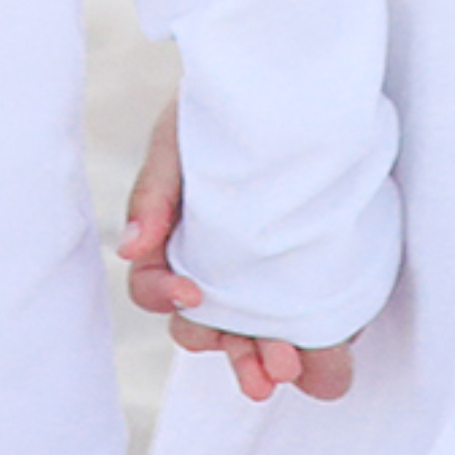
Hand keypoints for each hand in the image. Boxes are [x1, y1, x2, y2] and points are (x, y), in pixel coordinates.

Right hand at [118, 101, 358, 402]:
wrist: (281, 82)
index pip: (154, 285)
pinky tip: (325, 361)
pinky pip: (308, 326)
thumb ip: (153, 191)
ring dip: (267, 363)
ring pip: (253, 340)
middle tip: (261, 372)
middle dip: (232, 356)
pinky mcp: (307, 278)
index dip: (167, 297)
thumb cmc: (216, 112)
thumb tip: (128, 248)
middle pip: (207, 331)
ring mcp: (258, 279)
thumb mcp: (178, 139)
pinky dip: (316, 352)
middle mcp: (212, 269)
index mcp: (173, 239)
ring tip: (289, 370)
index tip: (194, 292)